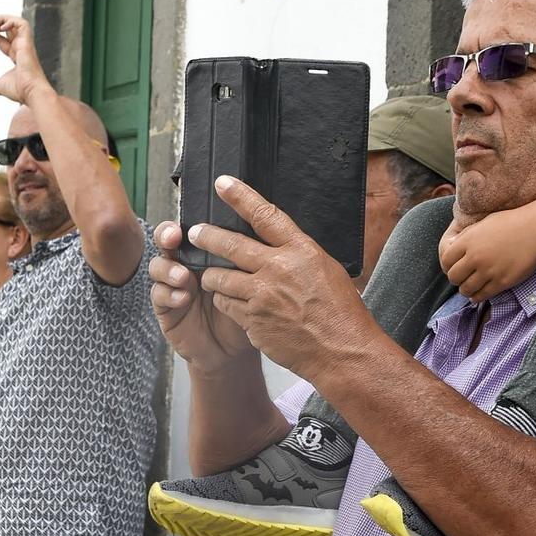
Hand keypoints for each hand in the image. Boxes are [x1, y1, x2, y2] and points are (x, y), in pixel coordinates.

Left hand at [0, 14, 46, 104]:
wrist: (31, 92)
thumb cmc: (20, 90)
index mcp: (16, 55)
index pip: (1, 39)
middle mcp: (20, 47)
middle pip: (7, 29)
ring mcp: (24, 44)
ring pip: (15, 22)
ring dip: (1, 19)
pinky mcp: (27, 42)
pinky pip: (22, 24)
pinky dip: (10, 20)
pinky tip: (0, 27)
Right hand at [148, 221, 255, 373]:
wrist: (234, 350)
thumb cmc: (245, 310)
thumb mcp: (251, 281)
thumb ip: (246, 259)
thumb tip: (256, 230)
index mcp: (206, 251)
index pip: (193, 226)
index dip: (190, 218)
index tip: (191, 220)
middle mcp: (186, 263)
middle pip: (167, 239)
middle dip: (167, 234)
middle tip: (174, 237)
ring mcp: (173, 285)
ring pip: (158, 266)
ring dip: (168, 269)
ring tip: (183, 277)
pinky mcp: (165, 307)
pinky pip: (159, 295)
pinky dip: (169, 294)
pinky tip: (183, 299)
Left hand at [187, 178, 369, 378]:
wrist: (342, 352)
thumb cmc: (341, 312)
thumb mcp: (326, 270)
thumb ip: (298, 254)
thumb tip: (279, 243)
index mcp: (301, 251)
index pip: (265, 215)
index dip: (240, 196)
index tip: (222, 183)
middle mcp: (278, 269)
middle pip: (231, 244)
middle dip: (207, 236)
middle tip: (194, 232)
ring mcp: (262, 297)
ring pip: (221, 277)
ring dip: (212, 275)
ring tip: (208, 274)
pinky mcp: (252, 321)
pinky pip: (227, 305)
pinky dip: (225, 301)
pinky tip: (227, 301)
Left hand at [440, 207, 535, 300]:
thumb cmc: (512, 222)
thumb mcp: (483, 223)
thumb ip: (467, 237)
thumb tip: (452, 247)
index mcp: (468, 240)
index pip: (446, 260)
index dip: (448, 265)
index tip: (454, 267)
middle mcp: (476, 257)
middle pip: (453, 277)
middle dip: (456, 278)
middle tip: (462, 278)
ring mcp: (489, 271)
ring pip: (466, 289)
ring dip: (466, 289)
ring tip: (471, 286)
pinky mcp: (502, 281)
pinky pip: (482, 295)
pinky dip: (477, 296)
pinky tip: (479, 293)